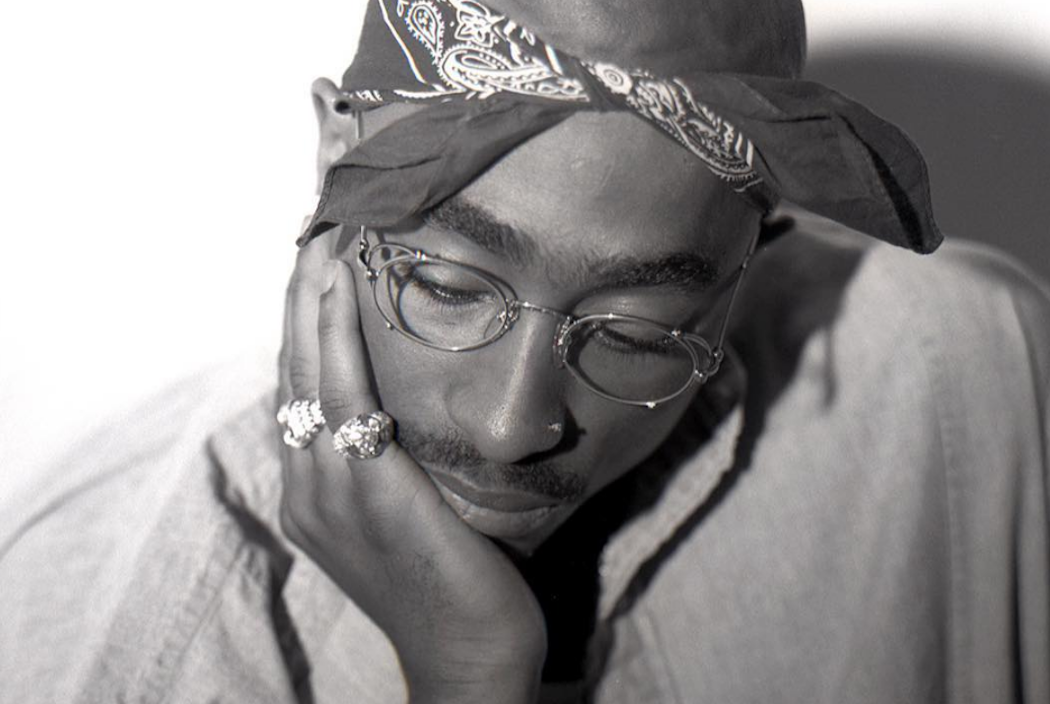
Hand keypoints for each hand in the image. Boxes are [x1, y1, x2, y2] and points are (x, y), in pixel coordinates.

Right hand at [277, 234, 545, 702]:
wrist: (468, 652)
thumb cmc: (454, 580)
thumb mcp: (410, 511)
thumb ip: (391, 462)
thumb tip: (410, 409)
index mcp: (310, 491)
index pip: (298, 390)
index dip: (300, 326)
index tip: (314, 268)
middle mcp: (304, 485)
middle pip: (291, 370)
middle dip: (298, 297)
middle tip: (314, 231)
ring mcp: (327, 489)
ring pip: (308, 372)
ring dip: (313, 298)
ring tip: (325, 238)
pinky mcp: (365, 489)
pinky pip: (344, 395)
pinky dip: (337, 335)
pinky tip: (341, 286)